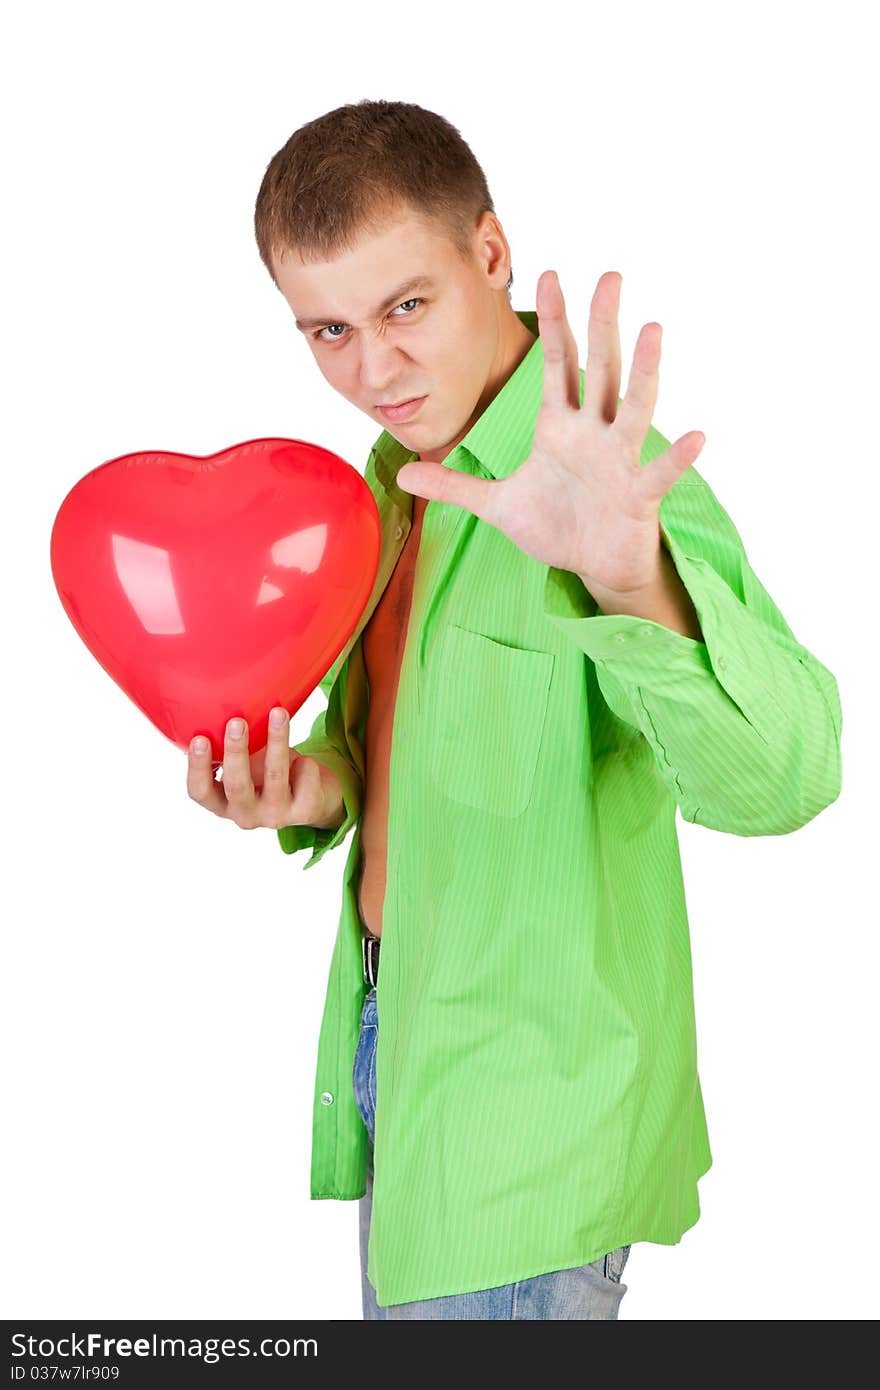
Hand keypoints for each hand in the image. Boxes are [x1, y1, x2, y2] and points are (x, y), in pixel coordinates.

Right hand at [186, 710, 343, 831]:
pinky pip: (305, 777)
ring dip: (276, 741)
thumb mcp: (248, 766)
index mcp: (223, 803)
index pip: (200, 792)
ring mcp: (275, 816)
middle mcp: (245, 815)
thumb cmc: (271, 775)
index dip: (198, 768)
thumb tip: (228, 709)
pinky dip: (305, 762)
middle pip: (236, 786)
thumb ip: (235, 749)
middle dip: (236, 752)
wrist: (313, 801)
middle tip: (237, 722)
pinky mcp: (304, 812)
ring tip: (278, 713)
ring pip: (274, 775)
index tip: (199, 738)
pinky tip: (303, 761)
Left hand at [395, 269, 705, 597]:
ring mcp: (620, 461)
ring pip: (633, 408)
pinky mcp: (638, 495)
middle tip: (610, 274)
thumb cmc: (556, 527)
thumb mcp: (496, 505)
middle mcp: (594, 433)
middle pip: (599, 369)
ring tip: (653, 328)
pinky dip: (677, 456)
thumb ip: (454, 486)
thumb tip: (402, 473)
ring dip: (644, 371)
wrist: (593, 565)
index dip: (554, 321)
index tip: (549, 273)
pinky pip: (659, 472)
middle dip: (602, 323)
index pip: (557, 364)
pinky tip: (697, 436)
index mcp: (561, 428)